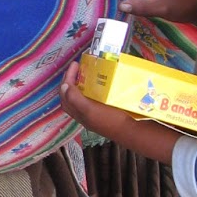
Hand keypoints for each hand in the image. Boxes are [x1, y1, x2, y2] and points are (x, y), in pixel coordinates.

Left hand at [60, 62, 181, 165]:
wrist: (133, 131)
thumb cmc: (110, 120)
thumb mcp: (90, 110)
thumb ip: (75, 99)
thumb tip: (63, 86)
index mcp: (79, 114)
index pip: (65, 95)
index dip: (66, 80)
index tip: (75, 65)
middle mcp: (85, 113)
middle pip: (72, 95)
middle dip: (72, 80)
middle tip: (78, 66)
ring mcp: (96, 112)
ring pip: (83, 95)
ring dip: (82, 83)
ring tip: (87, 72)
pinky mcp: (106, 109)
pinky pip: (95, 96)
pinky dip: (94, 87)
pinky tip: (101, 80)